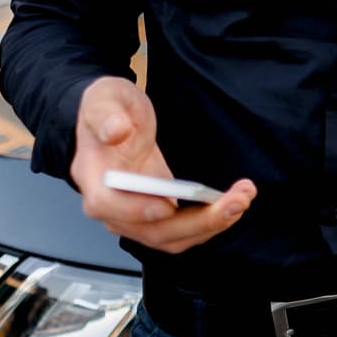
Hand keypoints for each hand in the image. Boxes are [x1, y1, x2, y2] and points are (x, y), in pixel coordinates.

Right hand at [69, 76, 255, 253]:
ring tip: (242, 199)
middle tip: (234, 201)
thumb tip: (116, 130)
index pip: (108, 205)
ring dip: (211, 224)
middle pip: (151, 230)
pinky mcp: (156, 213)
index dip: (137, 210)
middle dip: (198, 222)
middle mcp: (112, 205)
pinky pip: (182, 230)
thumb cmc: (107, 110)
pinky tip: (233, 202)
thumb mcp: (105, 99)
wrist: (113, 119)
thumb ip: (108, 114)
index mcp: (94, 177)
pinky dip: (209, 221)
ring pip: (172, 236)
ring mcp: (134, 214)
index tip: (169, 204)